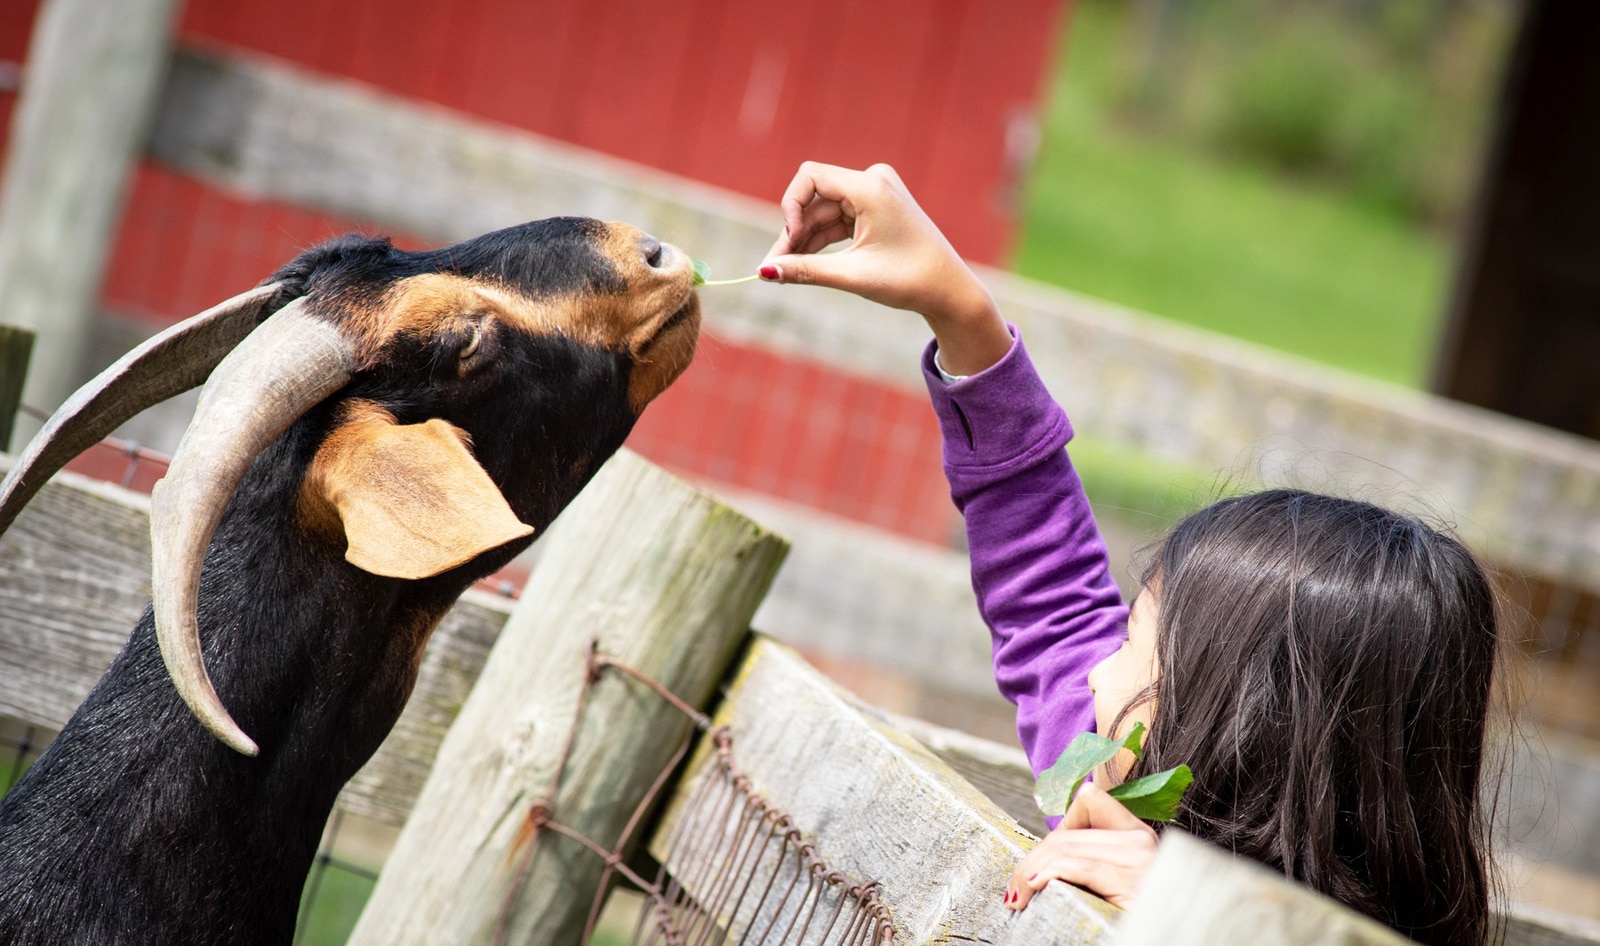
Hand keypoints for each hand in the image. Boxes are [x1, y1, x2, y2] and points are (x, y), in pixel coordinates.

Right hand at [762, 162, 1010, 375]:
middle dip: (793, 232)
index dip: (790, 208)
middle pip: (814, 198)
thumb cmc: (909, 280)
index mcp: (871, 187)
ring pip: (823, 211)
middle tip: (773, 268)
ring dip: (804, 239)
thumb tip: (764, 272)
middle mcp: (873, 182)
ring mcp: (875, 194)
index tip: (789, 243)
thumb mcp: (852, 276)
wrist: (949, 290)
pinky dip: (821, 240)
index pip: (810, 177)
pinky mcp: (875, 209)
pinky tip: (804, 263)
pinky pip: (838, 219)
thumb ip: (805, 270)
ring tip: (785, 271)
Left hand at [1004, 781, 1157, 910]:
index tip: (1043, 859)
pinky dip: (1045, 875)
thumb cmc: (1136, 919)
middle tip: (1015, 887)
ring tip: (1017, 896)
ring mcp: (1140, 858)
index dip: (1060, 828)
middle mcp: (1142, 841)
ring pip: (1065, 847)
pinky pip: (1076, 867)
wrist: (1170, 939)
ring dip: (1030, 871)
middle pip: (1068, 832)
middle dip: (1033, 858)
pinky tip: (1033, 889)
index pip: (1090, 801)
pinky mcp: (1132, 880)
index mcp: (1140, 836)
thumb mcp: (1118, 882)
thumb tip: (1046, 858)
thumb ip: (1095, 859)